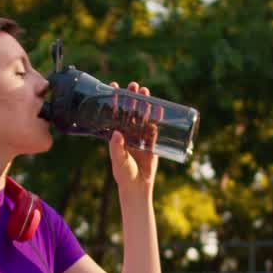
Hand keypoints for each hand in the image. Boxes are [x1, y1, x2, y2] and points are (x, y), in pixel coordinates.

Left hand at [107, 81, 159, 195]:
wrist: (138, 187)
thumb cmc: (124, 174)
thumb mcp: (118, 160)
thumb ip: (116, 148)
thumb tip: (116, 133)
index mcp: (116, 135)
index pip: (114, 114)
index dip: (114, 101)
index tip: (113, 86)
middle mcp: (127, 133)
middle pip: (130, 111)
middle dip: (131, 98)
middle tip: (133, 85)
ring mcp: (140, 137)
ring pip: (142, 116)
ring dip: (144, 104)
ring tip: (145, 91)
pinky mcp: (152, 143)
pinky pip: (154, 128)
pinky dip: (157, 118)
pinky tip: (159, 108)